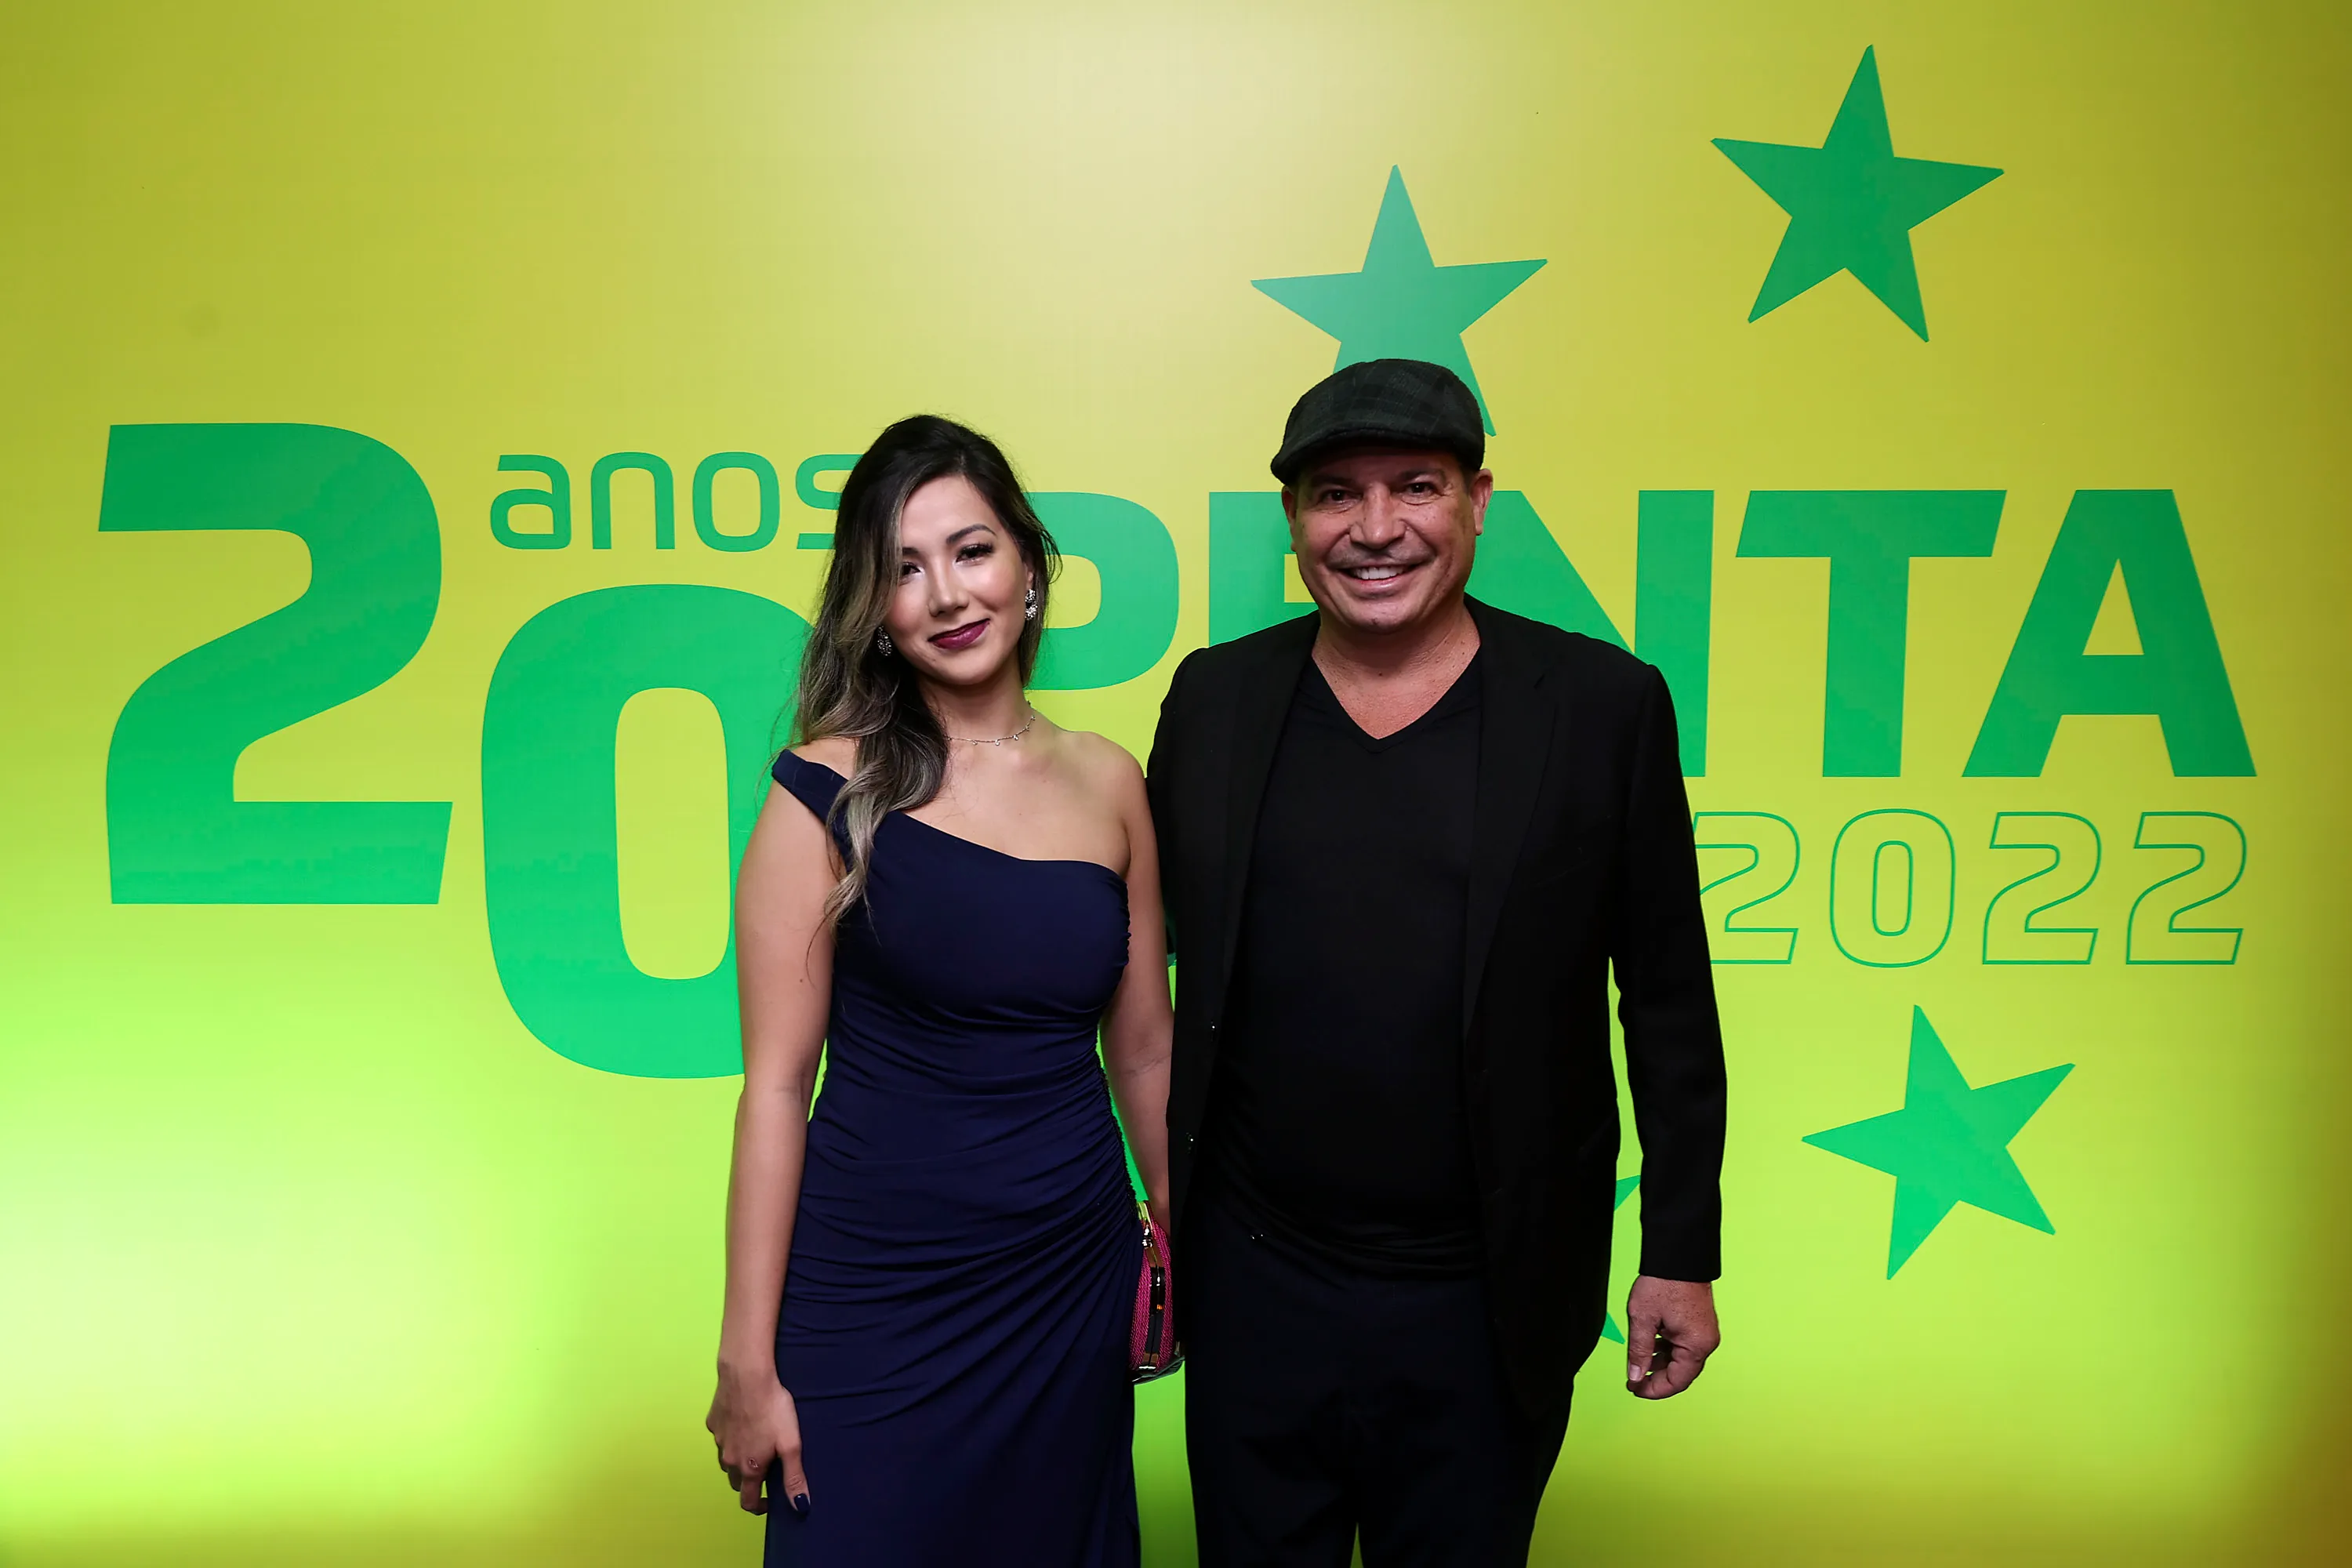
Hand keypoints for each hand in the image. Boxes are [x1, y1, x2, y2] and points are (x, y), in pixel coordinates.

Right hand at [706, 1361, 808, 1515]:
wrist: (747, 1375)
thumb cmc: (773, 1409)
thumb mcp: (790, 1444)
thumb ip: (794, 1476)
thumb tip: (800, 1506)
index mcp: (749, 1468)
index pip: (747, 1501)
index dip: (759, 1506)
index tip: (769, 1501)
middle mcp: (728, 1459)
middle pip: (736, 1482)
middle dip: (750, 1481)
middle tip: (767, 1468)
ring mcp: (718, 1440)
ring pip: (726, 1460)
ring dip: (739, 1460)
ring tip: (756, 1445)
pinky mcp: (713, 1422)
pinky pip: (721, 1437)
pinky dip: (731, 1438)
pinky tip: (743, 1422)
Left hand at [1624, 1275, 1719, 1398]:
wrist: (1678, 1254)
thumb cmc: (1663, 1282)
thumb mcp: (1642, 1318)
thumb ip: (1638, 1351)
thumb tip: (1634, 1376)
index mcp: (1696, 1345)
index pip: (1677, 1382)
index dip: (1653, 1390)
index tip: (1634, 1389)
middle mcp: (1705, 1342)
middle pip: (1680, 1373)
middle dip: (1655, 1378)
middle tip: (1632, 1379)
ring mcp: (1704, 1333)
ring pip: (1680, 1359)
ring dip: (1659, 1363)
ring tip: (1637, 1362)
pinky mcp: (1698, 1323)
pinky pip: (1682, 1345)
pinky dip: (1665, 1349)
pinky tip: (1648, 1346)